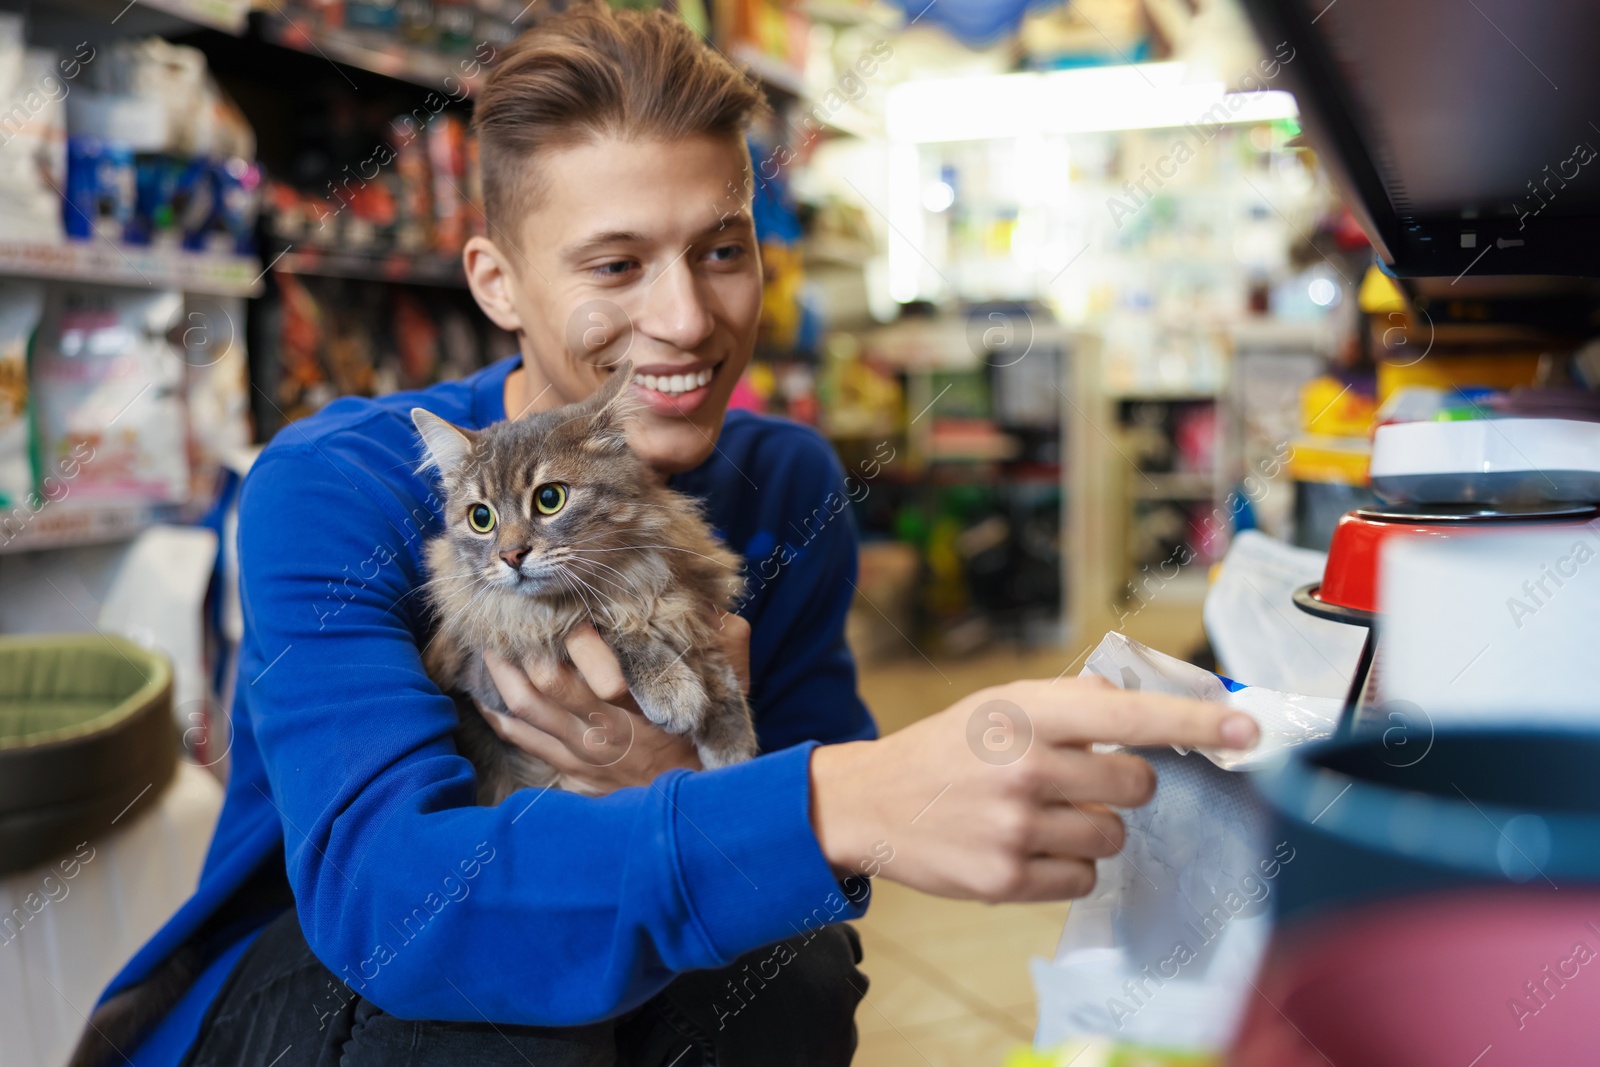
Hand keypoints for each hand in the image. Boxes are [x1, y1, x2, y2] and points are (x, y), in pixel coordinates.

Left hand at [481, 616, 751, 794]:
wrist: (693, 810)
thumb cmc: (705, 742)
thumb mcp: (724, 694)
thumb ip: (725, 647)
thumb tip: (713, 609)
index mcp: (642, 706)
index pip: (596, 661)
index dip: (575, 632)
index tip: (565, 609)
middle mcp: (606, 731)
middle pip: (546, 682)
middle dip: (521, 648)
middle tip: (505, 620)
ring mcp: (582, 756)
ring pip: (524, 709)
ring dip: (499, 675)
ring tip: (487, 647)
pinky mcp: (570, 773)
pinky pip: (521, 739)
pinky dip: (497, 713)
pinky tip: (484, 693)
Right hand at [808, 675, 1258, 902]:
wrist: (870, 801)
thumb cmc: (946, 747)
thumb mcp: (999, 703)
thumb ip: (1070, 703)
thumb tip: (1144, 707)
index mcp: (1029, 713)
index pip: (1133, 715)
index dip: (1198, 721)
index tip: (1248, 729)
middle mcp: (1027, 767)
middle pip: (1137, 785)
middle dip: (1122, 784)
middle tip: (1079, 779)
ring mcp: (1018, 827)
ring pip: (1113, 837)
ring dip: (1092, 828)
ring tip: (1042, 814)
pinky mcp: (1007, 879)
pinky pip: (1083, 879)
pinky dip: (1066, 866)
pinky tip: (1026, 846)